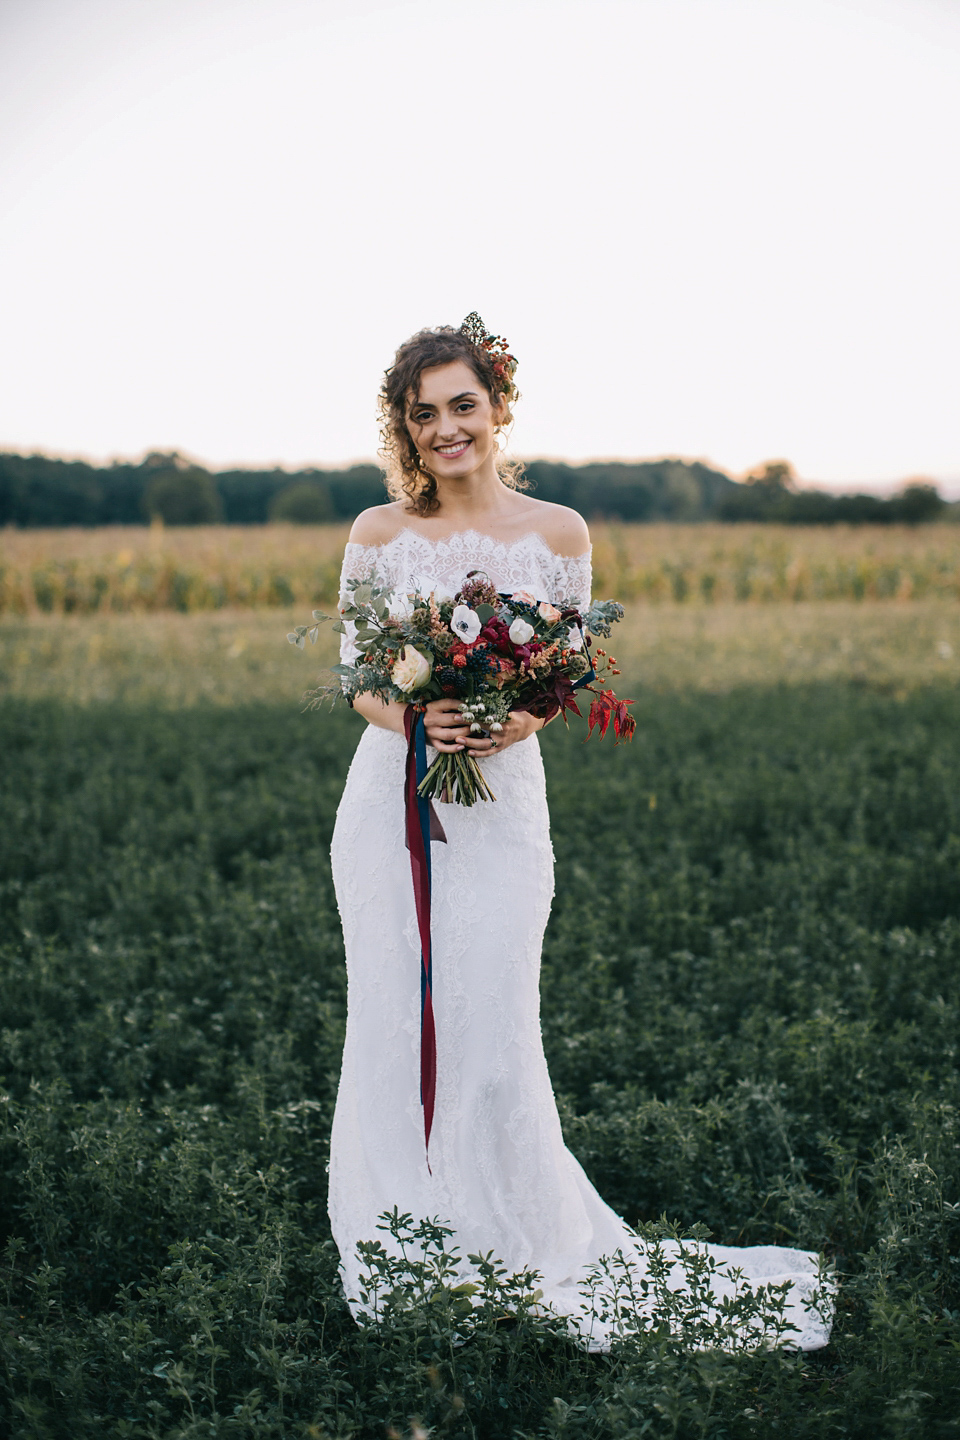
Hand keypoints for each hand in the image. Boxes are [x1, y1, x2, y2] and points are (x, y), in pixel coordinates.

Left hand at [421, 699, 542, 755]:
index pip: (487, 715)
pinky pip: (489, 753)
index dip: (474, 712)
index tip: (462, 709)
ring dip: (470, 742)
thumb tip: (477, 693)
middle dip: (469, 725)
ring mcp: (501, 741)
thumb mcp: (506, 706)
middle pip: (484, 729)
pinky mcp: (500, 748)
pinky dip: (479, 754)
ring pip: (485, 744)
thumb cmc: (512, 713)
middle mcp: (503, 731)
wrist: (524, 727)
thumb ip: (493, 703)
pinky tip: (468, 752)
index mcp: (505, 718)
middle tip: (456, 720)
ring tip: (457, 739)